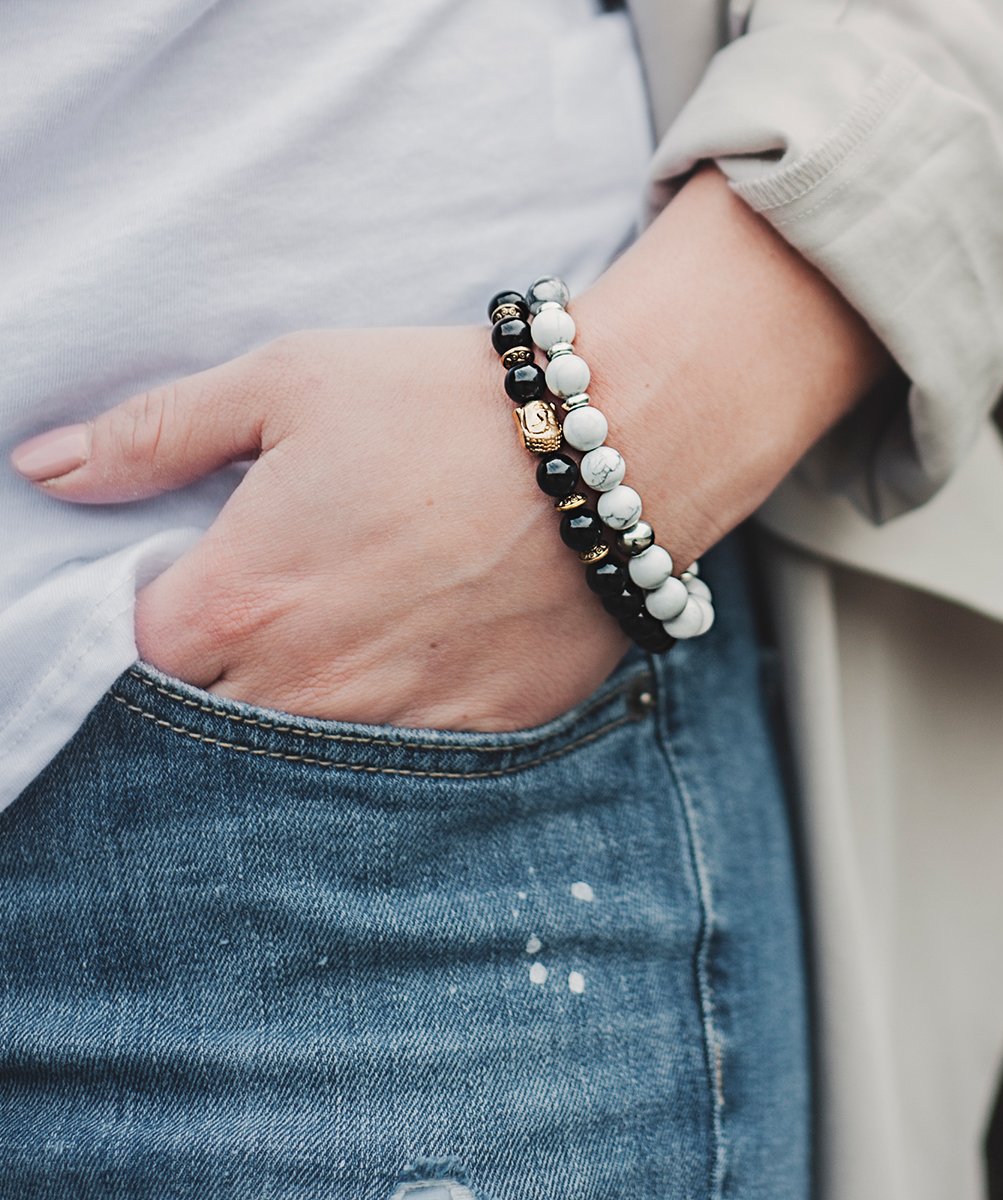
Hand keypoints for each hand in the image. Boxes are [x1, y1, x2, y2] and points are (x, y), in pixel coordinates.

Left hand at [11, 168, 887, 728]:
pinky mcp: (477, 734)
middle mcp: (306, 686)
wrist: (613, 445)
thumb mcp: (287, 382)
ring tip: (356, 624)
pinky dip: (398, 714)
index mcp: (238, 601)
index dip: (157, 615)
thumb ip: (154, 433)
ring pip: (306, 750)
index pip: (133, 657)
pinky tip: (425, 650)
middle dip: (225, 668)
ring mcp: (395, 723)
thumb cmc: (442, 403)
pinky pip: (407, 757)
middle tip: (283, 600)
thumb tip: (44, 468)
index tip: (198, 578)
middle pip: (212, 719)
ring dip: (309, 698)